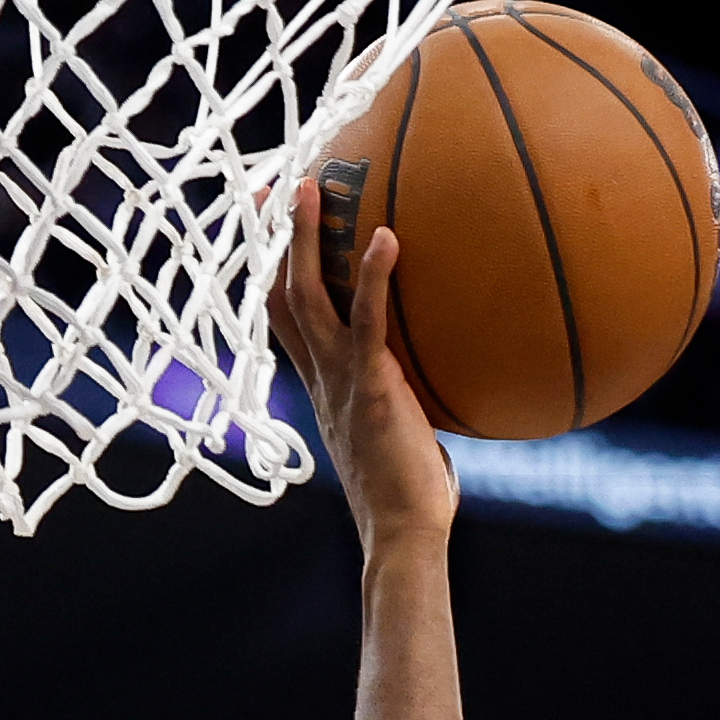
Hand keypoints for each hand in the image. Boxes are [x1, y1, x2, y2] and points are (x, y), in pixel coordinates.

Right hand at [268, 177, 457, 554]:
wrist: (404, 535)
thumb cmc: (412, 497)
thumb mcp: (405, 435)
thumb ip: (410, 400)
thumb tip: (445, 378)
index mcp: (322, 387)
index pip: (285, 319)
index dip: (274, 270)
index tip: (275, 229)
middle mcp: (320, 378)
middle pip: (282, 294)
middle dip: (275, 239)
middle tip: (278, 184)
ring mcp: (340, 381)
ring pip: (308, 297)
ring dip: (307, 240)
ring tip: (311, 186)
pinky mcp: (371, 388)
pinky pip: (368, 322)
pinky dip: (375, 278)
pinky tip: (390, 237)